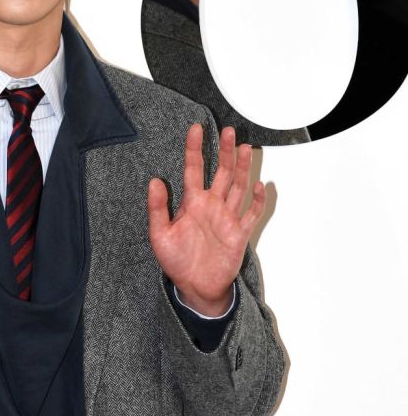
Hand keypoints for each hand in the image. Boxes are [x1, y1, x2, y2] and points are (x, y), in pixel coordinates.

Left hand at [147, 124, 265, 316]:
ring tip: (244, 147)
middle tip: (228, 131)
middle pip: (221, 172)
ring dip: (242, 168)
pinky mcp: (239, 233)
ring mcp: (227, 218)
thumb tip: (154, 181)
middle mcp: (211, 206)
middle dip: (224, 151)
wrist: (195, 287)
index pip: (193, 169)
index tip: (195, 129)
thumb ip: (158, 208)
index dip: (194, 149)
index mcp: (192, 203)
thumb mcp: (160, 235)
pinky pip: (252, 213)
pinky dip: (258, 201)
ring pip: (238, 186)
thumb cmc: (177, 261)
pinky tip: (261, 186)